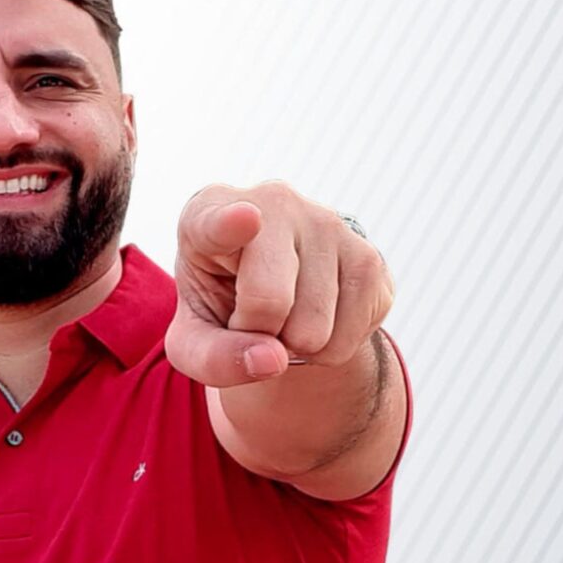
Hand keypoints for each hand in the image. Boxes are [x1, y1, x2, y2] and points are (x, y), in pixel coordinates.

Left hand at [165, 182, 393, 384]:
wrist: (270, 289)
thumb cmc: (218, 306)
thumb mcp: (193, 339)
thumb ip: (212, 358)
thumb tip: (273, 359)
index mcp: (209, 212)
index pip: (219, 220)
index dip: (230, 223)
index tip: (245, 217)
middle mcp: (273, 203)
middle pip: (269, 301)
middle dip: (257, 334)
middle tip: (248, 316)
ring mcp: (328, 224)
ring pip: (313, 331)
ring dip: (293, 346)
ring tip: (282, 315)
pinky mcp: (370, 257)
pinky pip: (347, 341)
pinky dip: (325, 352)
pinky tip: (313, 318)